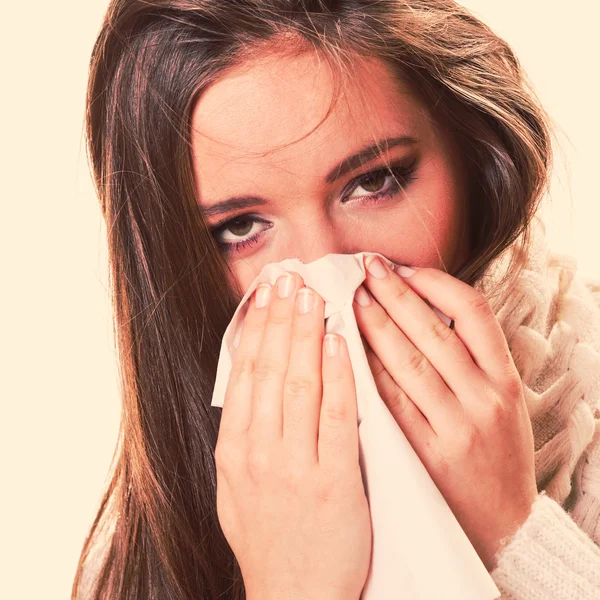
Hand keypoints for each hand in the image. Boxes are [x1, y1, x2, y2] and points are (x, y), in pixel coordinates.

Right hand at [215, 271, 371, 599]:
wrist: (295, 599)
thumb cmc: (270, 541)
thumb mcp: (236, 489)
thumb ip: (244, 438)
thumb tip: (251, 390)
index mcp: (233, 449)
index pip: (244, 371)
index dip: (257, 326)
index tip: (266, 293)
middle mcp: (257, 450)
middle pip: (269, 367)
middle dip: (280, 317)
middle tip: (290, 277)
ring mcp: (293, 465)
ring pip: (298, 382)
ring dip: (306, 333)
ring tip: (314, 295)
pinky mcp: (332, 480)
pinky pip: (336, 415)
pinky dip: (338, 375)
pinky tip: (340, 342)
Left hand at [352, 257, 537, 571]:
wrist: (505, 526)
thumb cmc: (497, 455)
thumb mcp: (503, 402)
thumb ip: (473, 360)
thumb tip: (423, 308)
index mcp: (505, 379)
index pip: (474, 313)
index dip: (437, 284)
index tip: (406, 268)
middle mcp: (485, 398)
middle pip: (433, 331)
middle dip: (395, 294)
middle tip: (366, 269)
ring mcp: (456, 426)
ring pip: (408, 362)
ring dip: (375, 326)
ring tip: (351, 300)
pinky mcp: (427, 453)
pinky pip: (391, 402)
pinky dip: (368, 371)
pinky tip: (347, 350)